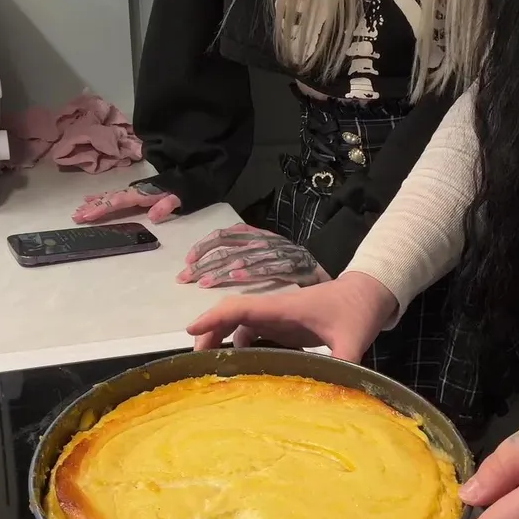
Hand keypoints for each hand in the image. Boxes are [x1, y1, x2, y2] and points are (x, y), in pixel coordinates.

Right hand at [73, 183, 181, 223]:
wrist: (185, 176)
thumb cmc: (180, 188)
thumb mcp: (178, 197)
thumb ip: (166, 206)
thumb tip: (152, 217)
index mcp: (141, 194)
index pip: (117, 202)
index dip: (102, 208)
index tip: (88, 215)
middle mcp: (132, 191)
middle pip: (108, 199)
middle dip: (91, 208)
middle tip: (75, 216)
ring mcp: (130, 191)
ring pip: (107, 196)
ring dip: (92, 203)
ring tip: (77, 211)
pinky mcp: (131, 191)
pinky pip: (111, 194)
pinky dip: (99, 197)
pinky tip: (89, 199)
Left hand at [177, 224, 328, 287]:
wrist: (331, 274)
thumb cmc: (293, 270)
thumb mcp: (266, 260)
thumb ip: (243, 262)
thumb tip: (213, 279)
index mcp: (257, 236)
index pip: (225, 235)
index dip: (204, 246)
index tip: (187, 261)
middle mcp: (266, 241)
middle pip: (229, 248)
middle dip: (205, 263)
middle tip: (187, 278)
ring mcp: (281, 252)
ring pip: (245, 257)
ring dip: (222, 271)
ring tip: (205, 283)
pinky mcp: (294, 266)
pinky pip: (270, 267)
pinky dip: (252, 272)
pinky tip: (235, 279)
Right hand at [186, 272, 398, 359]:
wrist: (369, 294)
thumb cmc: (358, 309)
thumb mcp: (354, 339)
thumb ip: (344, 364)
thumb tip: (335, 394)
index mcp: (284, 308)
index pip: (240, 308)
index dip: (213, 318)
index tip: (191, 332)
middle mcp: (275, 311)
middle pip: (231, 317)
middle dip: (210, 335)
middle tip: (198, 365)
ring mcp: (278, 319)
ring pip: (240, 327)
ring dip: (223, 343)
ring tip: (214, 372)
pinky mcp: (283, 328)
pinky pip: (254, 336)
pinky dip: (241, 349)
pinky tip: (242, 371)